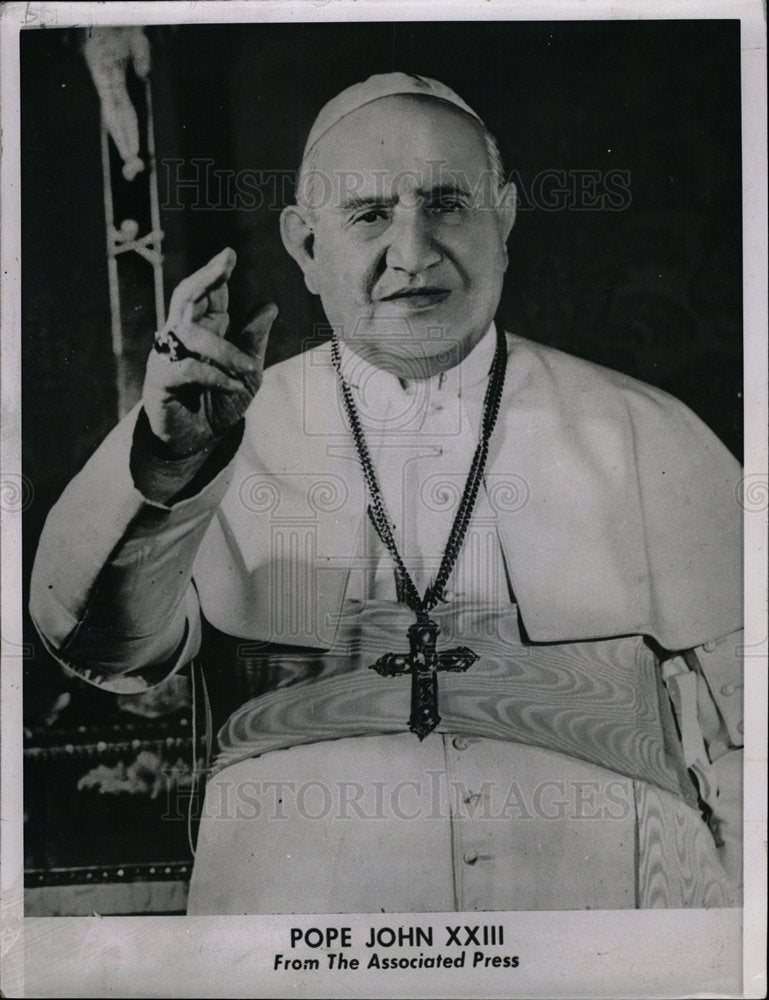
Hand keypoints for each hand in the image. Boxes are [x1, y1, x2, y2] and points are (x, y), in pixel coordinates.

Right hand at [143, 247, 276, 456]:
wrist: (197, 443)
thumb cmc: (218, 405)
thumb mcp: (247, 373)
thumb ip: (253, 341)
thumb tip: (269, 305)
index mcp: (203, 329)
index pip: (206, 294)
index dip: (216, 273)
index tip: (230, 254)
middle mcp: (181, 337)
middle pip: (186, 297)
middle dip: (205, 277)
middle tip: (225, 263)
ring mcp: (166, 356)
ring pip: (190, 334)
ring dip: (225, 351)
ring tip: (249, 370)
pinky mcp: (160, 381)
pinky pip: (188, 369)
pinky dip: (216, 376)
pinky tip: (235, 386)